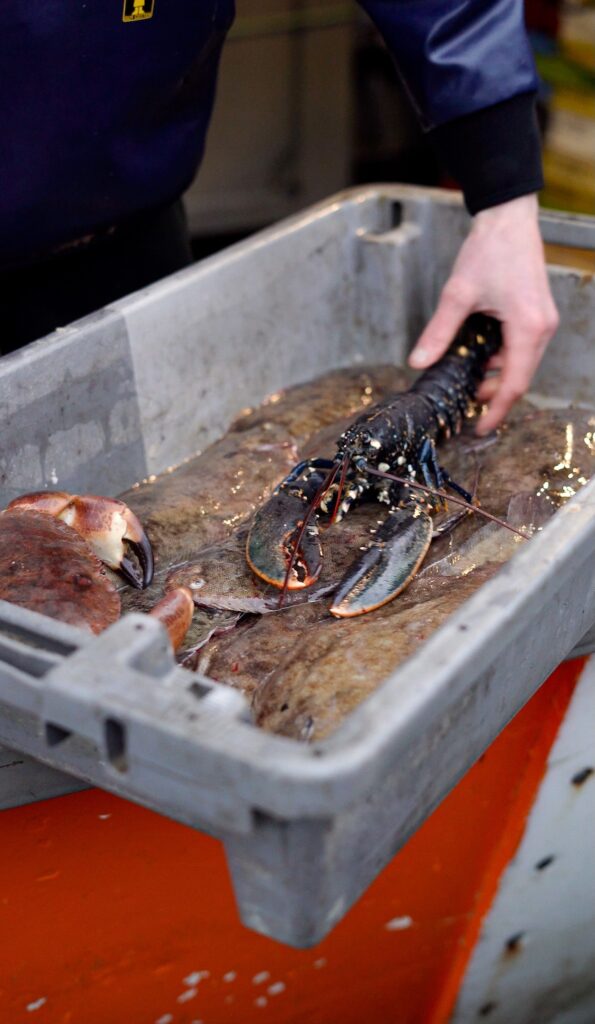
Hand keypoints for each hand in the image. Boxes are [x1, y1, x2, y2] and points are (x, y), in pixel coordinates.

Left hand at [408, 194, 558, 434]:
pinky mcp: (538, 314)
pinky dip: (502, 359)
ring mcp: (543, 321)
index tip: (479, 429)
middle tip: (465, 407)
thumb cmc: (489, 250)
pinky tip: (478, 358)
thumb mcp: (457, 294)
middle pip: (520, 378)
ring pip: (521, 364)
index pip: (514, 385)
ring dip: (496, 376)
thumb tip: (418, 362)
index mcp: (528, 328)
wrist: (508, 217)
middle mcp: (542, 328)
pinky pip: (522, 348)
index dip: (496, 412)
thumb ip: (438, 332)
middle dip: (494, 396)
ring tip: (467, 382)